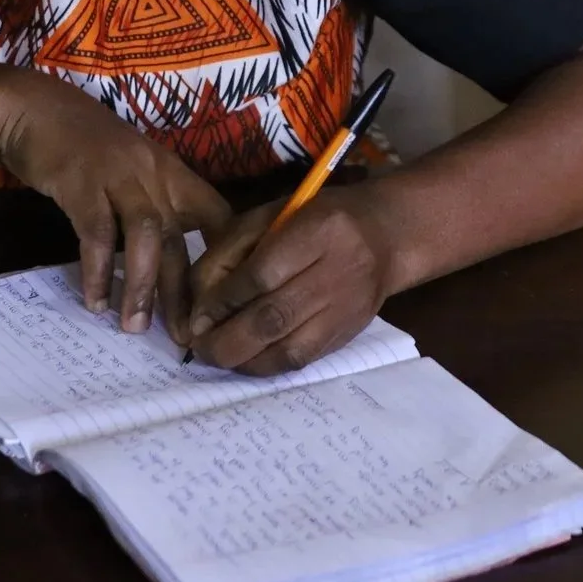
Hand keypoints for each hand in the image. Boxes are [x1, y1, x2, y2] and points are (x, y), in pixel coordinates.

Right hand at [0, 72, 234, 333]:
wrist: (34, 109)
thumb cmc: (86, 147)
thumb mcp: (132, 171)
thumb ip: (151, 211)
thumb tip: (164, 270)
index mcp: (173, 174)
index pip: (219, 216)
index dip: (226, 259)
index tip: (223, 304)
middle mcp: (155, 175)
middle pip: (182, 237)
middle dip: (184, 292)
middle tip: (185, 338)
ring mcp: (120, 176)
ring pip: (147, 236)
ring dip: (143, 286)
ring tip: (135, 328)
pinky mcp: (82, 183)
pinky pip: (97, 234)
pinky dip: (99, 270)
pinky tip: (95, 301)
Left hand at [181, 187, 401, 372]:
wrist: (385, 236)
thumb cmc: (318, 218)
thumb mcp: (272, 215)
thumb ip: (231, 251)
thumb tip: (201, 305)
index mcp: (318, 230)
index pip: (262, 274)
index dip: (223, 301)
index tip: (197, 317)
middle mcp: (337, 271)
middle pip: (275, 317)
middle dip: (228, 340)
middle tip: (200, 347)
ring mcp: (346, 308)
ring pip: (290, 349)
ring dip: (245, 361)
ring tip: (219, 356)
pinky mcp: (348, 333)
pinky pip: (303, 360)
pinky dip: (268, 367)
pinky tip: (247, 361)